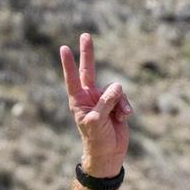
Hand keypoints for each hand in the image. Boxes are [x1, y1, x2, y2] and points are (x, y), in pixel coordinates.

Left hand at [60, 33, 131, 176]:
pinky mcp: (116, 105)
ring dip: (119, 103)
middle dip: (88, 54)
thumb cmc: (97, 140)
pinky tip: (124, 119)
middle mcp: (90, 97)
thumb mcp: (97, 121)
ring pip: (115, 89)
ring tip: (118, 117)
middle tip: (85, 35)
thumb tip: (117, 86)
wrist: (109, 154)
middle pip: (89, 71)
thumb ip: (105, 101)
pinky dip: (126, 108)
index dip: (69, 64)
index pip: (73, 79)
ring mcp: (103, 100)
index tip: (64, 48)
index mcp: (79, 102)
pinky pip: (124, 98)